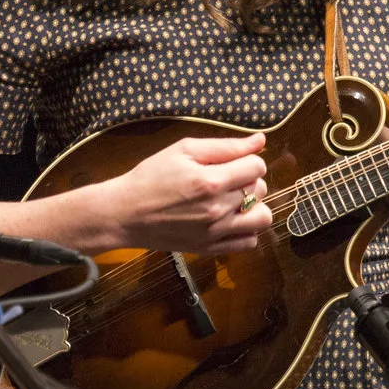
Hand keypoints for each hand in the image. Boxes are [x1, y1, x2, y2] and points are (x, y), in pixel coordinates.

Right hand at [102, 131, 272, 254]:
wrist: (125, 213)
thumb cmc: (151, 177)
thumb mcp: (183, 150)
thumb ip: (225, 146)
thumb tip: (261, 140)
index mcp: (210, 181)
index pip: (257, 166)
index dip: (247, 159)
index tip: (232, 162)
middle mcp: (217, 209)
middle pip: (260, 189)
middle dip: (248, 180)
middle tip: (225, 179)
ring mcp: (216, 232)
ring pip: (262, 218)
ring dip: (254, 206)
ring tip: (234, 201)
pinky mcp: (211, 248)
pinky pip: (249, 242)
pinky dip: (246, 230)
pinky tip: (230, 219)